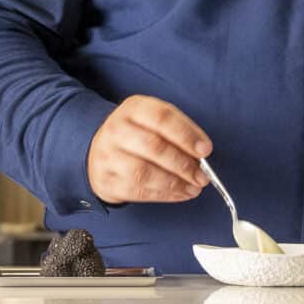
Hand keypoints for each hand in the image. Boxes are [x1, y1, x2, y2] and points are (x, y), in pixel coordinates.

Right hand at [87, 96, 211, 205]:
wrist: (98, 152)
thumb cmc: (137, 136)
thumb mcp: (154, 121)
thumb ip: (178, 132)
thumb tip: (202, 153)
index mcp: (134, 109)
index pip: (162, 117)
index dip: (187, 134)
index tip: (205, 150)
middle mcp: (117, 130)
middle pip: (154, 147)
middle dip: (184, 164)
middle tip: (202, 176)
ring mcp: (108, 156)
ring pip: (144, 173)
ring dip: (175, 183)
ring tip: (194, 187)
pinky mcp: (107, 180)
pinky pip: (138, 191)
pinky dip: (164, 195)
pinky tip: (180, 193)